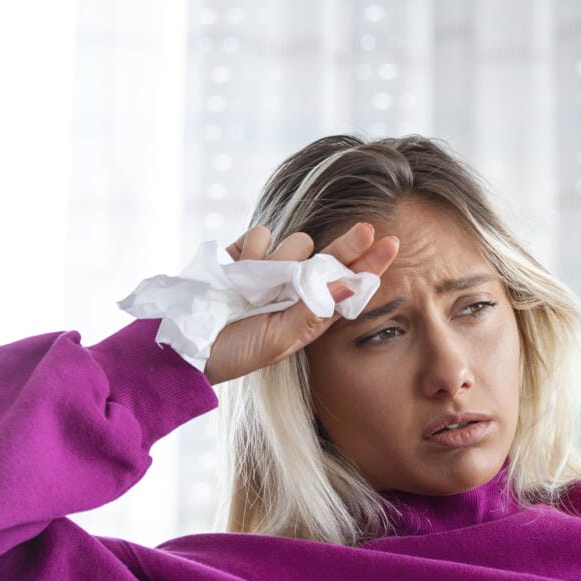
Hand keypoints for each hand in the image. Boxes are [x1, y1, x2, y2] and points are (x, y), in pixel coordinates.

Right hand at [202, 223, 400, 384]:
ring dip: (284, 258)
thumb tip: (350, 285)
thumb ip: (314, 312)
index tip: (391, 245)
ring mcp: (271, 266)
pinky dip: (253, 250)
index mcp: (312, 309)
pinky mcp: (244, 251)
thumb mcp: (279, 339)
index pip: (347, 282)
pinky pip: (262, 234)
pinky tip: (239, 270)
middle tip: (367, 230)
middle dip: (349, 243)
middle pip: (331, 254)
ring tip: (260, 285)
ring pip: (296, 241)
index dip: (369, 264)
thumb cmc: (239, 351)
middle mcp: (296, 284)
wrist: (189, 344)